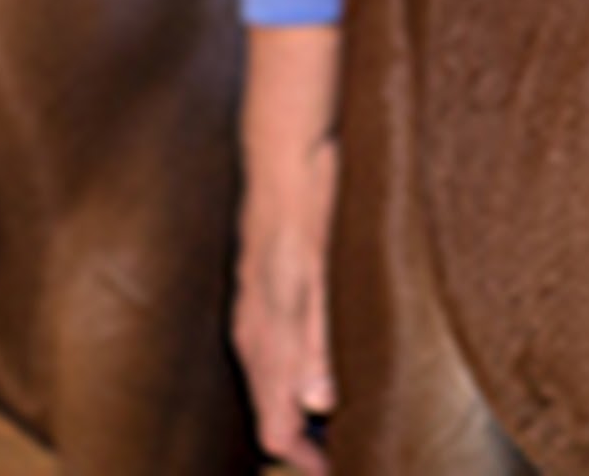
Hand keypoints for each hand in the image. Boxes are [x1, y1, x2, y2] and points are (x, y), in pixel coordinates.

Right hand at [234, 135, 338, 473]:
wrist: (285, 146)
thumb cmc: (309, 204)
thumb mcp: (321, 271)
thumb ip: (317, 338)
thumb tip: (317, 403)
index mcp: (267, 332)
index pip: (275, 424)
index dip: (305, 457)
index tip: (336, 468)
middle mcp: (253, 326)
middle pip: (268, 408)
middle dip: (299, 440)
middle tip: (336, 453)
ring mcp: (252, 305)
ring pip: (266, 379)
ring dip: (293, 406)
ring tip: (330, 418)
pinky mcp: (258, 283)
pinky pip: (265, 347)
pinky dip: (286, 372)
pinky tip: (310, 361)